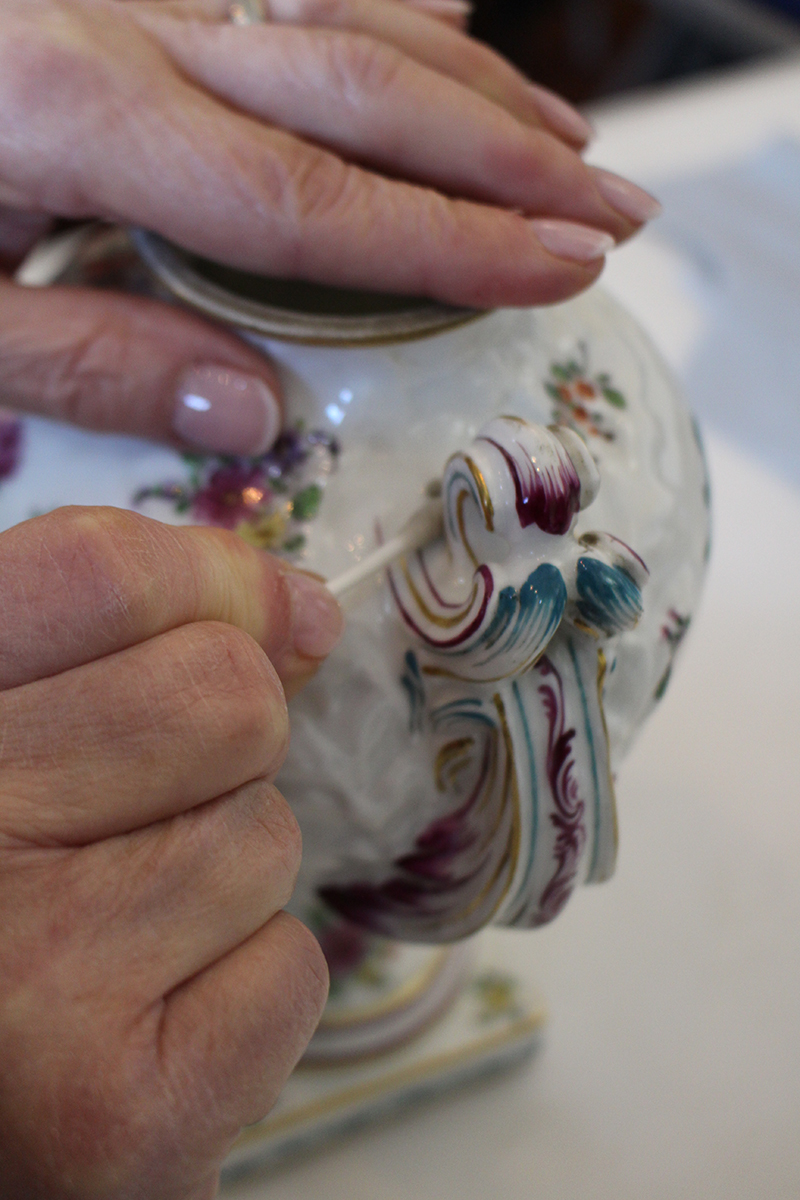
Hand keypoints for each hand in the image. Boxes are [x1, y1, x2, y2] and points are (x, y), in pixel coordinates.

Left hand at [0, 0, 659, 457]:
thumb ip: (85, 358)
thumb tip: (245, 409)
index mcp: (71, 112)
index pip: (312, 200)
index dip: (450, 243)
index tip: (562, 267)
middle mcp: (119, 18)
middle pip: (360, 87)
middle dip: (505, 156)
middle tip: (612, 208)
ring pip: (340, 13)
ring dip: (471, 83)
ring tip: (568, 142)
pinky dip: (385, 1)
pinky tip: (453, 18)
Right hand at [0, 506, 343, 1198]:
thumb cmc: (0, 885)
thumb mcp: (16, 729)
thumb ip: (124, 639)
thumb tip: (301, 608)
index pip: (104, 573)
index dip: (214, 583)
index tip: (266, 618)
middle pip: (229, 698)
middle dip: (227, 746)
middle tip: (134, 815)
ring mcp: (30, 985)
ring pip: (267, 837)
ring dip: (226, 874)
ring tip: (120, 933)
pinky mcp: (119, 1120)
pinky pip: (291, 971)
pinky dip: (247, 988)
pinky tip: (149, 1022)